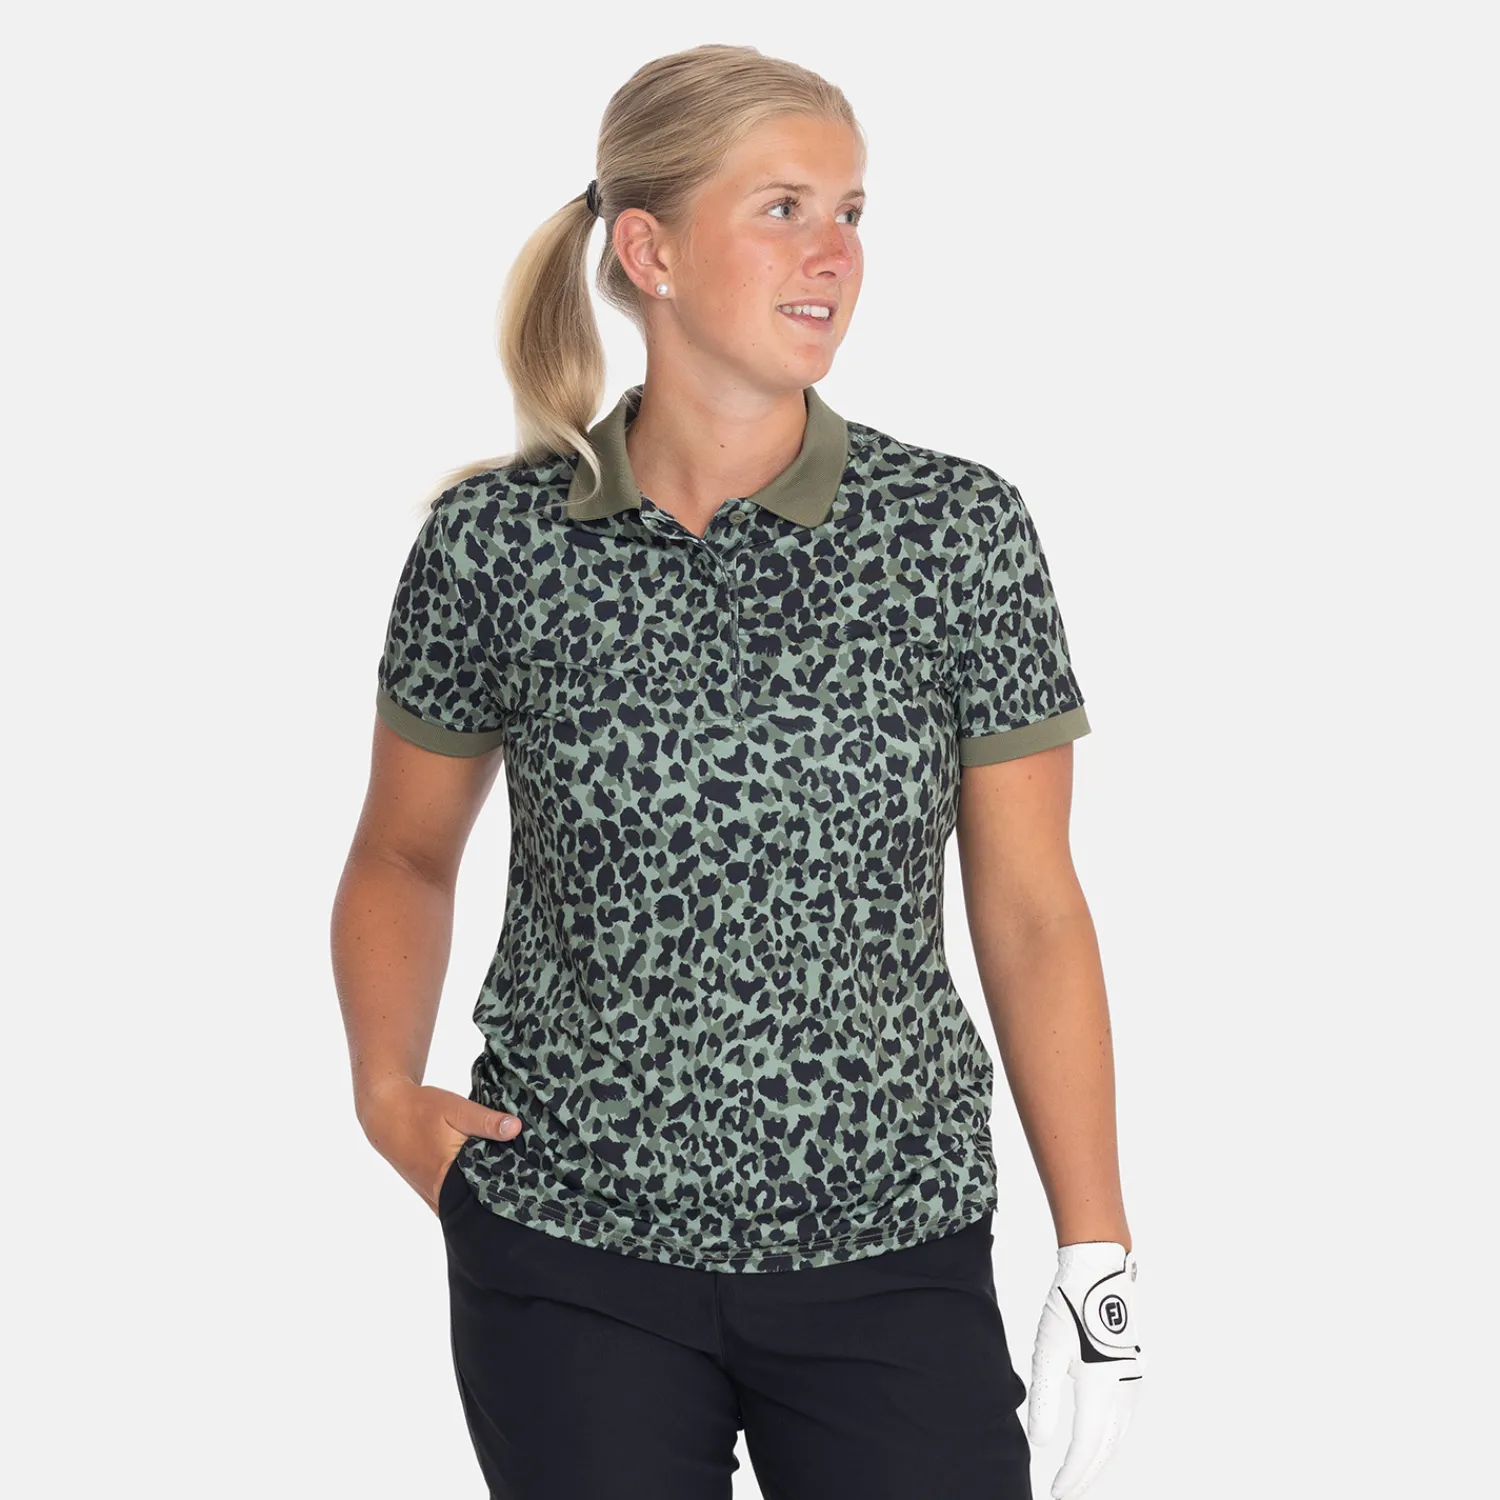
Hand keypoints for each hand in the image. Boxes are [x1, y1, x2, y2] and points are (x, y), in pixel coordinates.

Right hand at [358, 1078, 522, 1213]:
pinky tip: (486, 1180)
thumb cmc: (421, 1110)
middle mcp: (440, 1195)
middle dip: (501, 1192)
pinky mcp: (431, 1194)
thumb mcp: (456, 1109)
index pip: (487, 1194)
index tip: (532, 1180)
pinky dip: (471, 1193)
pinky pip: (456, 1201)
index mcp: (447, 1177)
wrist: (386, 1114)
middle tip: (527, 1179)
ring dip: (485, 1193)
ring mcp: (433, 1198)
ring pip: (467, 1204)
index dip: (510, 1187)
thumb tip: (516, 1128)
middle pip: (479, 1203)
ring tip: (511, 1179)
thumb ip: (486, 1121)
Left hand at [1026, 1241, 1143, 1499]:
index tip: (1057, 1492)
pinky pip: (1126, 1416)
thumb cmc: (1068, 1306)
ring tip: (1080, 1471)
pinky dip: (1112, 1436)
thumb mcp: (1046, 1352)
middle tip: (1066, 1491)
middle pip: (1107, 1445)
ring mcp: (1133, 1379)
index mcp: (1100, 1384)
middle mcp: (1124, 1387)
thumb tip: (1041, 1444)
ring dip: (1101, 1455)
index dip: (1073, 1473)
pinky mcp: (1134, 1370)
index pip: (1087, 1444)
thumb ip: (1044, 1401)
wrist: (1099, 1271)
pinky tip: (1100, 1439)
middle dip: (1087, 1471)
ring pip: (1119, 1432)